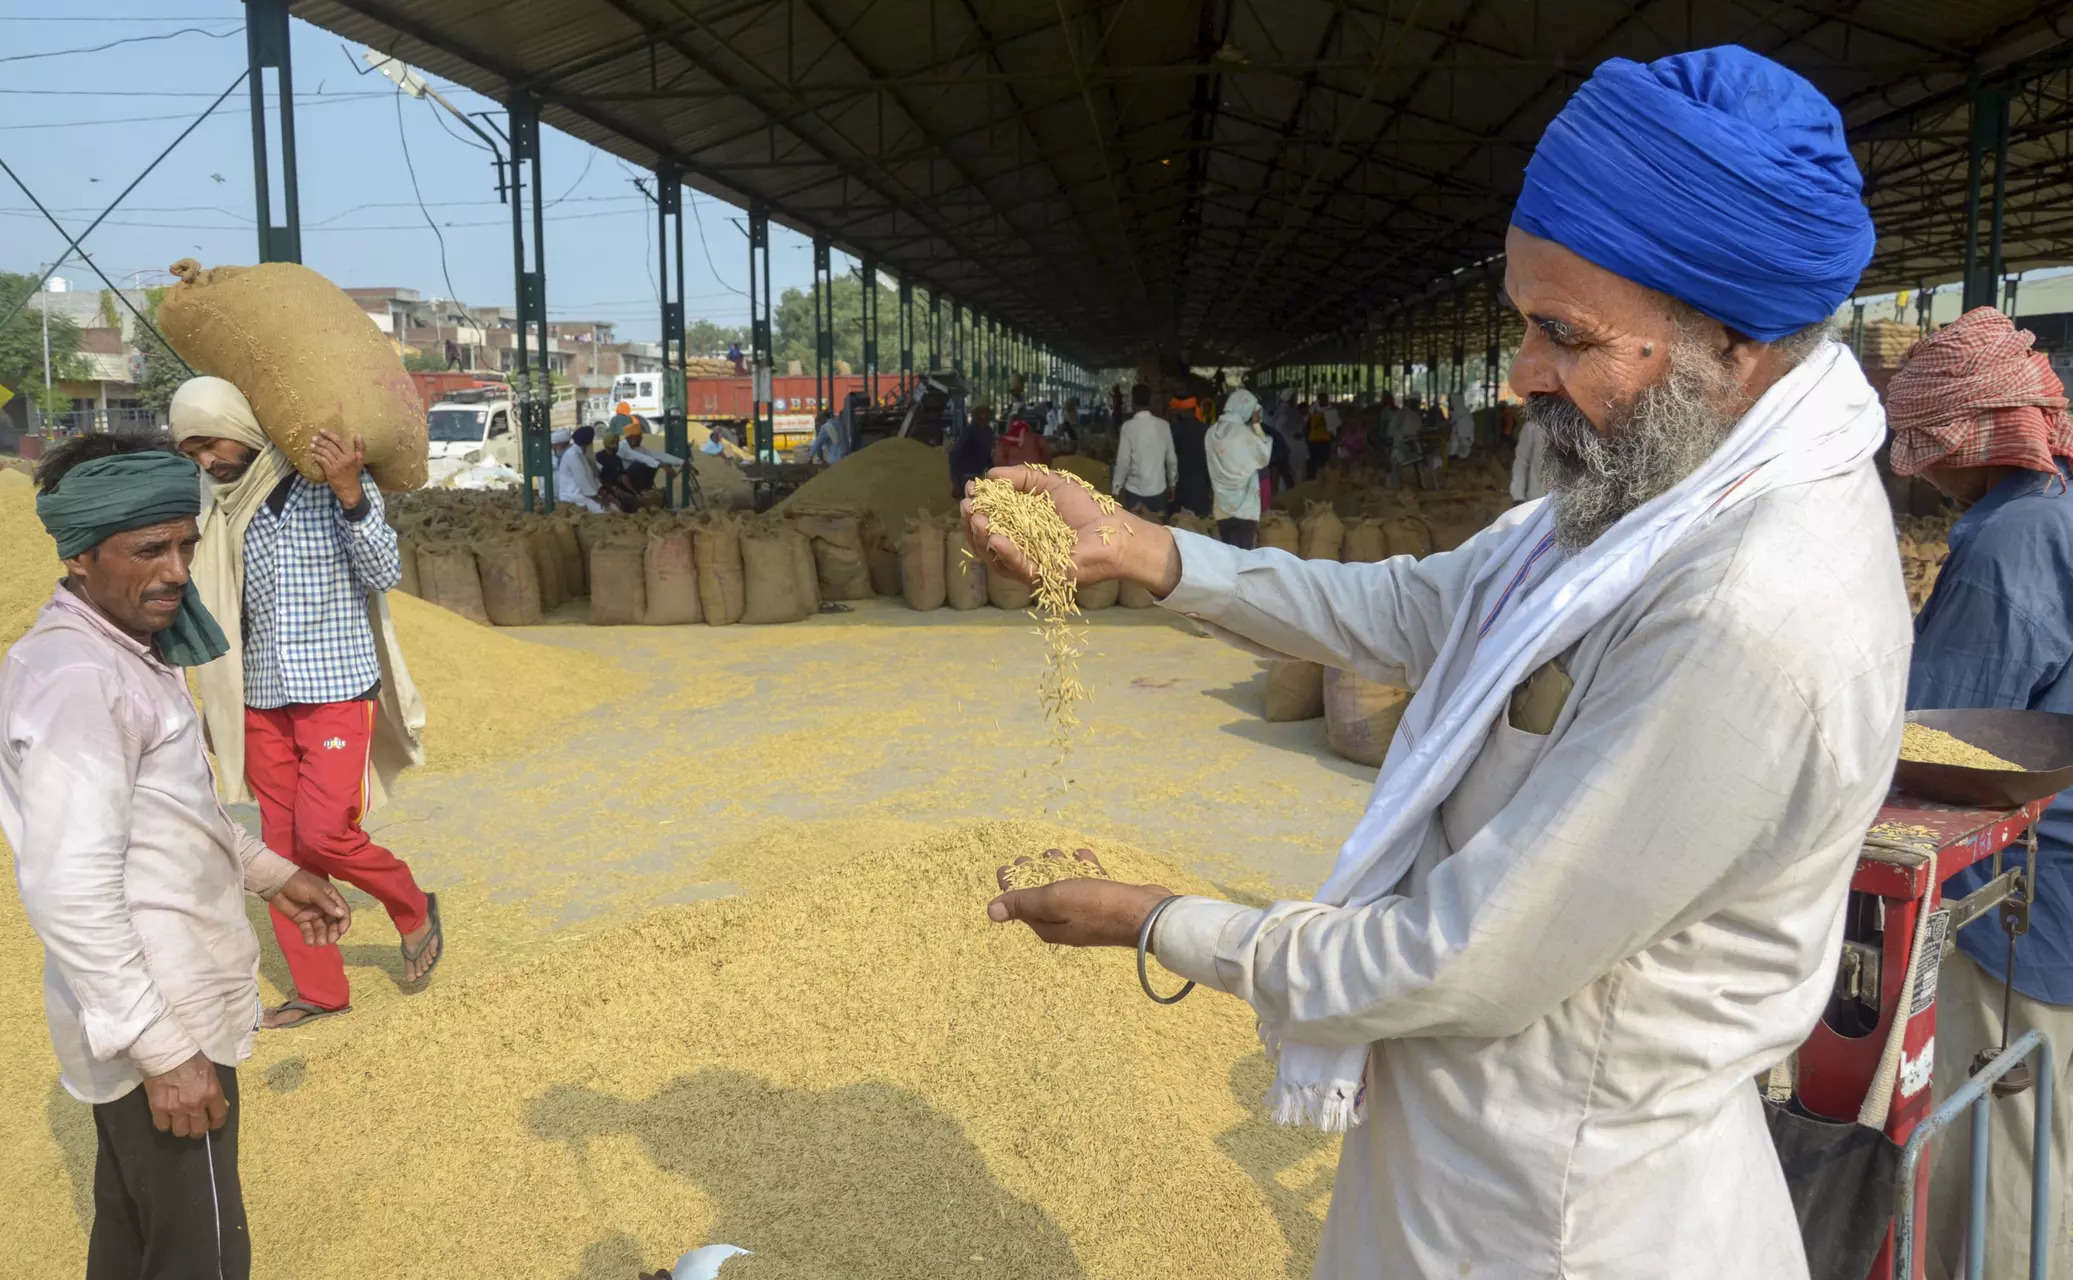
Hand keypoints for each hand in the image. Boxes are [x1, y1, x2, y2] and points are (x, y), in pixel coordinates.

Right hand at [142, 1052, 226, 1137]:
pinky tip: (166, 1116)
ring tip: (179, 1120)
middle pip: (199, 1130)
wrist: (166, 1051)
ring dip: (180, 1127)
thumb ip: (214, 1090)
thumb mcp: (210, 1071)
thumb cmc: (189, 1056)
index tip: (212, 1123)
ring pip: (180, 1132)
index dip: (216, 1123)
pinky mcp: (159, 1107)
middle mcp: (195, 1103)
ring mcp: (176, 1108)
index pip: (219, 1117)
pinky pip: (162, 1126)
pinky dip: (164, 1123)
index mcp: (211, 1092)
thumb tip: (220, 1104)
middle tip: (194, 1124)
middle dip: (198, 1129)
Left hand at [271, 869, 350, 946]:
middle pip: (333, 922)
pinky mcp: (301, 920)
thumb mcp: (315, 892)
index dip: (344, 921)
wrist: (278, 884)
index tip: (341, 931)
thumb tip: (341, 914)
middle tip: (330, 940)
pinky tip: (309, 941)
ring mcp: (313, 914)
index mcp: (330, 897)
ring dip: (322, 936)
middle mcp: (324, 907)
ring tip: (319, 942)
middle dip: (333, 932)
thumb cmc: (299, 883)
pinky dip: (309, 936)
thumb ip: (327, 904)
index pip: (342, 910)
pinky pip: (308, 930)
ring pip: (321, 928)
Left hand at [312, 431, 366, 507]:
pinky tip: (313, 455)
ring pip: (325, 453)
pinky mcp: (330, 472)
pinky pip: (322, 461)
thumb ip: (360, 447)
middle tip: (314, 437)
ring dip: (317, 448)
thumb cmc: (354, 474)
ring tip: (312, 445)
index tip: (322, 430)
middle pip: (330, 446)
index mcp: (351, 455)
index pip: (339, 442)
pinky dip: (317, 457)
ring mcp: (337, 466)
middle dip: (321, 441)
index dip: (329, 435)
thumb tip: (358, 435)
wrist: (350, 490)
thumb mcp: (360, 460)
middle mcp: (344, 460)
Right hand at [961, 465, 1181, 597]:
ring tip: (976, 518)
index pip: (990, 520)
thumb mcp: (1052, 484)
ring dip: (981, 537)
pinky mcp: (1043, 577)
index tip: (970, 490)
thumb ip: (1022, 477)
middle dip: (971, 523)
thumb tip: (990, 474)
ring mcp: (1030, 565)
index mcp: (1021, 528)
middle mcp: (1022, 548)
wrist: (1117, 532)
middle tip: (966, 506)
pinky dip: (1005, 553)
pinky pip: (1018, 568)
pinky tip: (994, 536)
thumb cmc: (1089, 509)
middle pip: (986, 541)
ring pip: (996, 557)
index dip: (977, 506)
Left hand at [987, 874, 1176, 948]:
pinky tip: (1084, 856)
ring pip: (1066, 887)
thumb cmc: (1097, 906)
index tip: (1006, 866)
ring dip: (1059, 867)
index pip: (1021, 905)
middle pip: (1042, 896)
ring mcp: (1088, 913)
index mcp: (1048, 926)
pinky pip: (1089, 883)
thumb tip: (990, 911)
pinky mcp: (1107, 902)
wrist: (1148, 915)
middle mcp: (1065, 923)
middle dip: (1033, 874)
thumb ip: (1023, 902)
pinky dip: (1084, 869)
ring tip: (1056, 852)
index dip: (1011, 885)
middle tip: (1028, 856)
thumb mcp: (1054, 901)